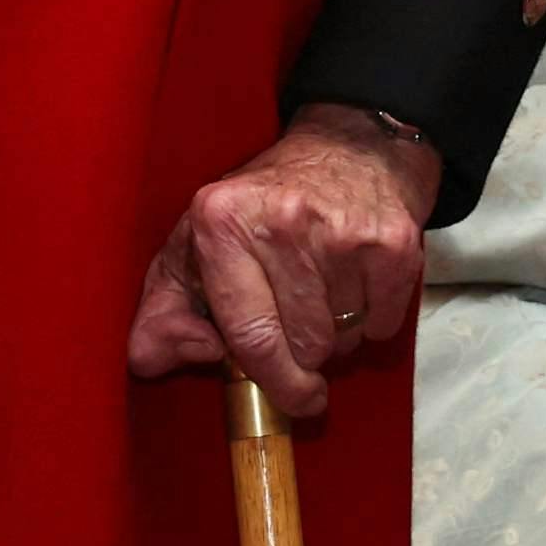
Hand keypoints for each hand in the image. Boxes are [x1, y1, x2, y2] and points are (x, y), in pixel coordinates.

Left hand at [129, 105, 444, 418]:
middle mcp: (281, 221)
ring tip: (327, 294)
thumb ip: (161, 313)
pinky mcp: (392, 241)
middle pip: (304, 346)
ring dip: (339, 334)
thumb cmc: (264, 206)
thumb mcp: (194, 248)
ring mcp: (342, 230)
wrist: (350, 146)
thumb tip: (153, 359)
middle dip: (306, 355)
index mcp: (222, 223)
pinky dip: (375, 320)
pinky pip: (384, 324)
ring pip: (344, 338)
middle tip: (302, 326)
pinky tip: (359, 284)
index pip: (249, 336)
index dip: (272, 381)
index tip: (289, 398)